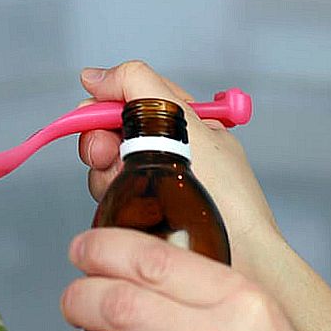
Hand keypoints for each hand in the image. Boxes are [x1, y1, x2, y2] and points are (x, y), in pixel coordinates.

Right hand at [77, 61, 279, 266]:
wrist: (238, 254)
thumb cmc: (226, 193)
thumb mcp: (185, 119)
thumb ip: (138, 84)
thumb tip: (93, 76)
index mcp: (182, 121)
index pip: (129, 98)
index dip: (104, 105)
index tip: (91, 116)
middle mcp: (166, 151)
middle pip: (109, 133)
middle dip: (101, 142)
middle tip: (108, 156)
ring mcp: (152, 185)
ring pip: (104, 167)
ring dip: (106, 175)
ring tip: (128, 188)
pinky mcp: (141, 216)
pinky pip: (108, 199)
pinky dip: (110, 201)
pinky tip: (129, 210)